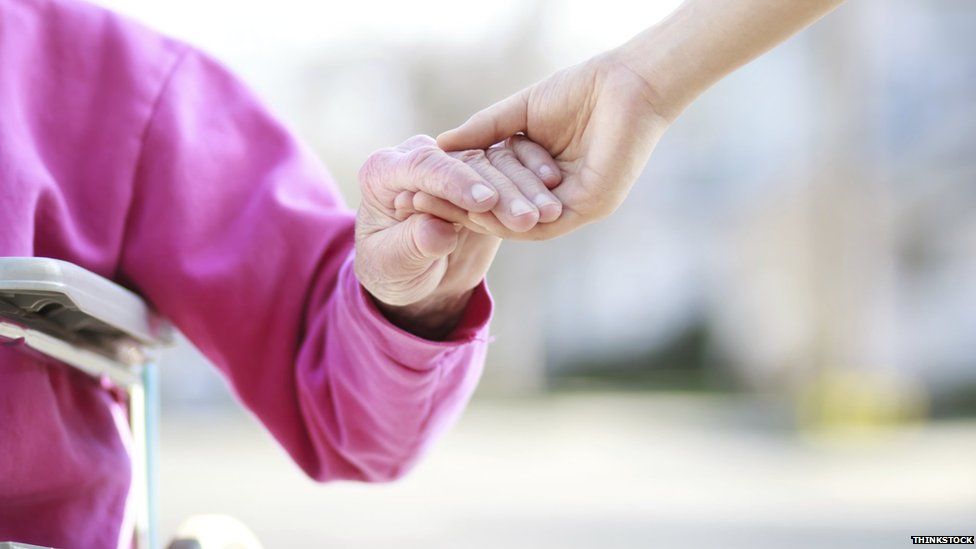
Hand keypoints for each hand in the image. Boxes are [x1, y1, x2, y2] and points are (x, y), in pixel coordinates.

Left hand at [354, 135, 558, 338]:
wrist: (409, 276)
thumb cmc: (391, 270)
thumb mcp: (393, 264)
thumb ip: (411, 244)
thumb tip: (436, 232)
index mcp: (386, 170)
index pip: (424, 165)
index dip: (456, 182)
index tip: (484, 201)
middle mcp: (422, 158)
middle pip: (467, 163)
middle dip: (500, 190)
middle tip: (527, 217)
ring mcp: (456, 165)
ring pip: (496, 165)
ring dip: (525, 189)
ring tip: (549, 215)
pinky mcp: (484, 177)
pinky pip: (513, 173)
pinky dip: (534, 186)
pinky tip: (554, 203)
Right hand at [434, 50, 670, 239]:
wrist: (625, 84)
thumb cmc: (579, 91)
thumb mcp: (518, 113)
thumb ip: (483, 132)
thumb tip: (439, 146)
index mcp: (540, 177)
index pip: (493, 193)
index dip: (457, 193)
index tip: (419, 190)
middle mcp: (555, 197)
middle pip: (502, 211)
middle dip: (461, 210)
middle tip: (422, 207)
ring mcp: (572, 206)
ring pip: (520, 221)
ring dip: (482, 216)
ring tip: (444, 209)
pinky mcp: (588, 207)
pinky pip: (544, 223)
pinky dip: (510, 218)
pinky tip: (481, 209)